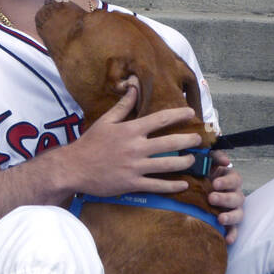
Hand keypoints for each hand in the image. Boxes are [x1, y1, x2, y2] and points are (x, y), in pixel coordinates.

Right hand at [56, 77, 202, 198]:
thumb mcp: (106, 121)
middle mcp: (136, 148)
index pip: (161, 119)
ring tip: (193, 160)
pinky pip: (157, 185)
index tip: (191, 112)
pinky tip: (183, 184)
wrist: (74, 168)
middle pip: (170, 143)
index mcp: (131, 130)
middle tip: (199, 140)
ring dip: (184, 163)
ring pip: (167, 165)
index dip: (179, 114)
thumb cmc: (90, 143)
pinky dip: (172, 186)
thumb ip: (124, 106)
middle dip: (188, 140)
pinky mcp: (132, 184)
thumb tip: (134, 87)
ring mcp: (135, 167)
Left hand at [206, 150, 244, 245]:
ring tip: (220, 218)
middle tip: (211, 198)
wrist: (193, 192)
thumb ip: (214, 157)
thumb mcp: (206, 162)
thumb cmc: (202, 175)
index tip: (215, 184)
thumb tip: (226, 161)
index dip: (227, 182)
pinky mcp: (229, 224)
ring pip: (238, 214)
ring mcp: (233, 210)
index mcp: (230, 180)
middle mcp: (234, 195)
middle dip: (225, 198)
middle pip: (237, 197)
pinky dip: (232, 235)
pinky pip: (234, 230)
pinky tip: (227, 240)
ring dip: (230, 216)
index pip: (235, 179)